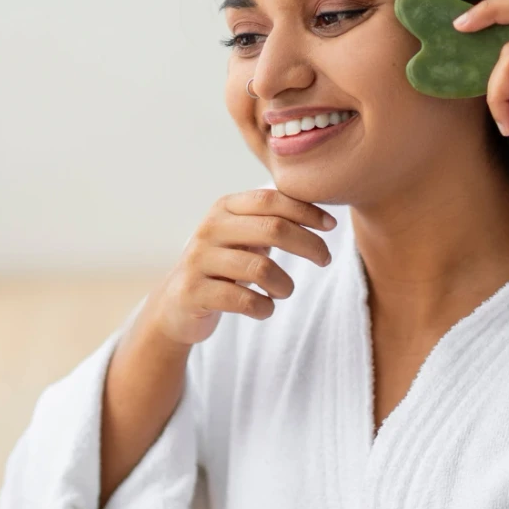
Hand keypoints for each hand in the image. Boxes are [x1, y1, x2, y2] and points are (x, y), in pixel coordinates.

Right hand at [146, 188, 335, 345]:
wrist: (177, 303)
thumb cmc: (224, 266)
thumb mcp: (244, 236)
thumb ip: (273, 220)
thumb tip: (323, 215)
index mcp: (224, 208)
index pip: (271, 200)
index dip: (306, 211)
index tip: (331, 226)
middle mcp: (210, 229)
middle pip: (273, 229)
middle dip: (308, 244)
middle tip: (325, 259)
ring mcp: (199, 260)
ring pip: (261, 268)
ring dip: (285, 284)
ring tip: (284, 291)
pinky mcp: (193, 292)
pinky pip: (244, 300)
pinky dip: (264, 307)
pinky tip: (265, 308)